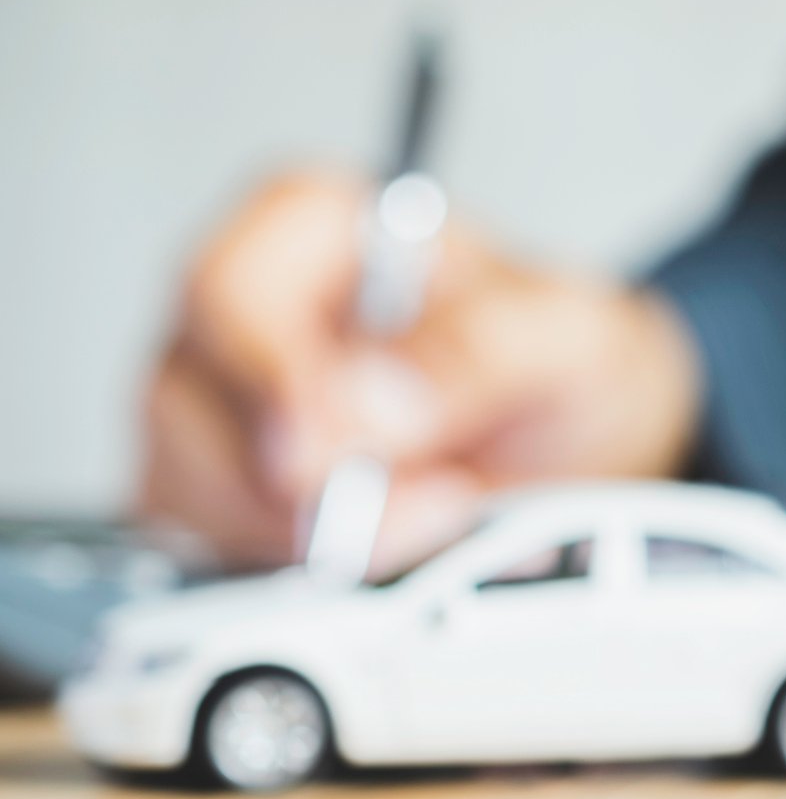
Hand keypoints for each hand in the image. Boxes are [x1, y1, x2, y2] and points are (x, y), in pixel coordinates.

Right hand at [138, 171, 701, 575]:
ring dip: (305, 534)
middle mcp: (248, 313)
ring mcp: (225, 410)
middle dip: (295, 485)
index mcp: (309, 228)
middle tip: (423, 499)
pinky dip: (296, 570)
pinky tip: (389, 551)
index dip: (265, 379)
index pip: (227, 291)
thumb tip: (367, 405)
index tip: (317, 455)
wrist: (589, 439)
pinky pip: (214, 550)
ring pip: (186, 488)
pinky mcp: (229, 499)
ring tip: (435, 513)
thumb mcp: (563, 334)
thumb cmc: (560, 358)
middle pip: (184, 403)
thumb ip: (476, 352)